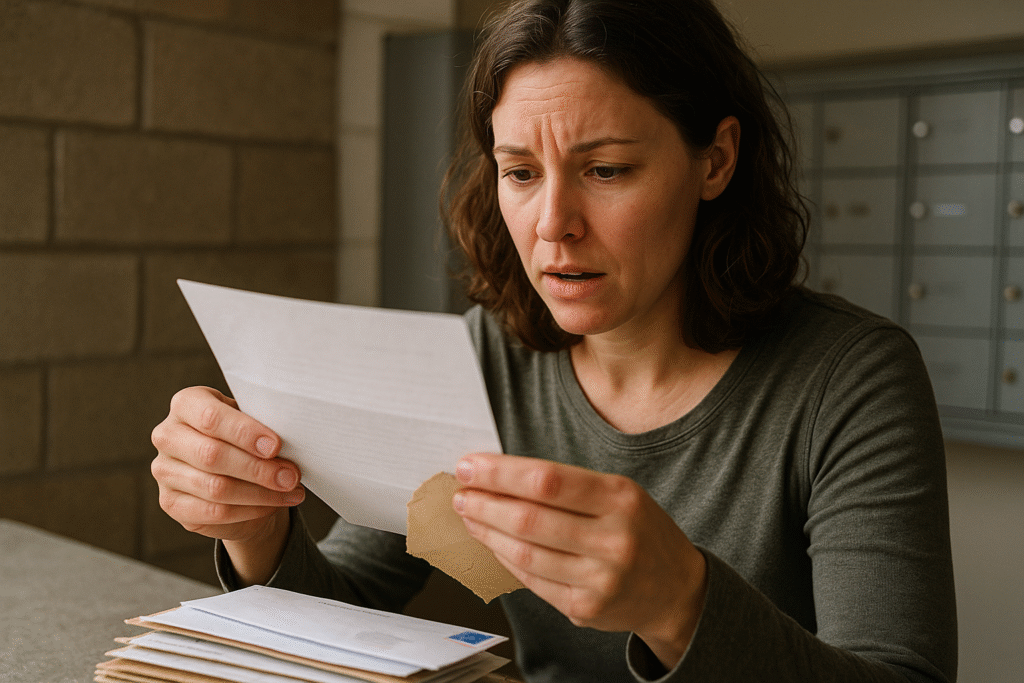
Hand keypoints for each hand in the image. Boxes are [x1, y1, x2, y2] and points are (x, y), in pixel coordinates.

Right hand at [150, 386, 303, 583]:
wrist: (233, 471)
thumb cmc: (245, 438)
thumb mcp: (253, 422)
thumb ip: (262, 425)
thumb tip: (289, 443)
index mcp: (186, 404)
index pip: (210, 417)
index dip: (245, 432)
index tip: (276, 446)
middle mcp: (167, 435)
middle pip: (212, 455)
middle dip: (258, 468)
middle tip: (291, 476)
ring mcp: (163, 471)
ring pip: (215, 488)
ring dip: (260, 493)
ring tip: (290, 491)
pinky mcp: (169, 502)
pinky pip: (213, 512)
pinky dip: (249, 510)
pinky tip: (271, 505)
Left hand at [452, 453, 706, 669]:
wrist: (677, 589)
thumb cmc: (639, 531)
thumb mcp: (619, 495)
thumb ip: (568, 486)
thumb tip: (500, 474)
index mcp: (621, 498)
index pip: (547, 480)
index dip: (500, 473)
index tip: (470, 466)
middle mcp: (613, 539)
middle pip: (529, 518)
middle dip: (485, 502)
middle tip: (461, 491)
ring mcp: (600, 578)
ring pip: (524, 553)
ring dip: (486, 531)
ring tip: (470, 514)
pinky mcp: (585, 608)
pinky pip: (531, 580)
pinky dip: (504, 558)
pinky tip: (491, 542)